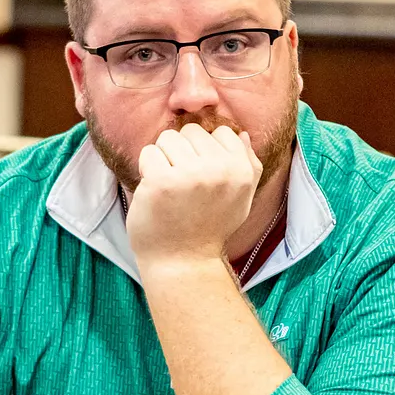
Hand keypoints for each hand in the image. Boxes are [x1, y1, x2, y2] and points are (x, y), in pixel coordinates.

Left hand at [127, 124, 262, 268]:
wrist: (183, 262)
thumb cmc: (210, 228)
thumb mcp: (240, 199)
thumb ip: (247, 165)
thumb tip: (241, 134)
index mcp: (242, 171)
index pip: (220, 132)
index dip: (206, 151)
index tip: (203, 176)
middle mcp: (219, 171)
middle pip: (191, 131)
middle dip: (183, 152)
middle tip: (184, 184)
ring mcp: (190, 176)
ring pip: (168, 138)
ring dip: (164, 158)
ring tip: (171, 186)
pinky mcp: (161, 182)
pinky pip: (149, 152)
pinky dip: (147, 168)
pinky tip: (156, 190)